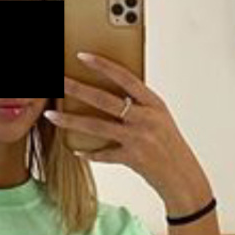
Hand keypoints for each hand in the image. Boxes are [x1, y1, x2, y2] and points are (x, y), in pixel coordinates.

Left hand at [46, 53, 211, 212]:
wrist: (183, 179)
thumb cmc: (170, 147)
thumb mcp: (160, 119)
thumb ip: (139, 105)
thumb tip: (112, 93)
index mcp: (154, 103)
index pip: (125, 77)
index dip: (103, 65)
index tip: (81, 55)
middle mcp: (146, 118)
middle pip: (104, 100)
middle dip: (77, 88)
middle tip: (57, 81)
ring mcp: (138, 139)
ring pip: (97, 126)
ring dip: (71, 120)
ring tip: (51, 115)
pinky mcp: (133, 159)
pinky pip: (104, 154)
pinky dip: (89, 153)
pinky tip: (75, 149)